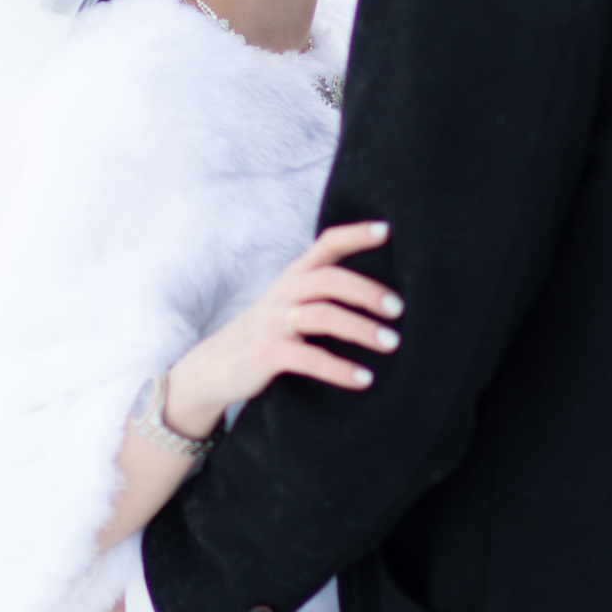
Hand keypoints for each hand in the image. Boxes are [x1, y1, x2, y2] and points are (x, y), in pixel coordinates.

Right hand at [163, 221, 401, 437]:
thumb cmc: (264, 335)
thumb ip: (320, 293)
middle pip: (329, 278)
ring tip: (391, 344)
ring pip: (322, 315)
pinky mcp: (266, 353)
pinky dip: (340, 369)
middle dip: (367, 291)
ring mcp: (272, 322)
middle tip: (399, 309)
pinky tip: (364, 380)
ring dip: (362, 329)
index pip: (325, 244)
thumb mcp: (287, 305)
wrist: (212, 368)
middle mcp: (283, 293)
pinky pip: (309, 358)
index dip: (355, 235)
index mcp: (293, 277)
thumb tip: (378, 293)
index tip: (387, 231)